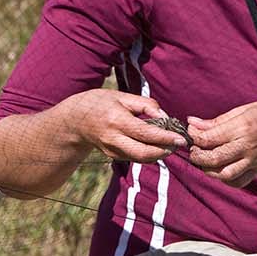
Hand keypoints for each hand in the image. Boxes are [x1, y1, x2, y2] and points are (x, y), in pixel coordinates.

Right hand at [67, 90, 188, 165]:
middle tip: (179, 144)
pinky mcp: (113, 156)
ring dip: (159, 154)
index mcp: (116, 120)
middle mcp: (113, 139)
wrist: (75, 120)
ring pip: (141, 159)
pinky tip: (157, 145)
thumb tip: (165, 117)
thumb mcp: (121, 96)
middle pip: (144, 153)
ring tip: (171, 144)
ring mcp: (112, 150)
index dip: (166, 138)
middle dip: (165, 151)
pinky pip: (135, 157)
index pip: (146, 134)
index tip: (181, 139)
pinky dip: (149, 153)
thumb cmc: (100, 103)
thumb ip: (145, 105)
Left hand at [186, 101, 256, 186]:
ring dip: (208, 170)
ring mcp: (252, 161)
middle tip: (194, 149)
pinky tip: (219, 171)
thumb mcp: (243, 110)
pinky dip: (225, 180)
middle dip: (197, 155)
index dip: (194, 136)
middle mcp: (246, 147)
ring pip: (224, 174)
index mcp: (242, 128)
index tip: (191, 132)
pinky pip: (238, 182)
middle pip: (214, 158)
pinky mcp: (256, 170)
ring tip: (204, 161)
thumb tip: (193, 122)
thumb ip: (217, 120)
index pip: (210, 138)